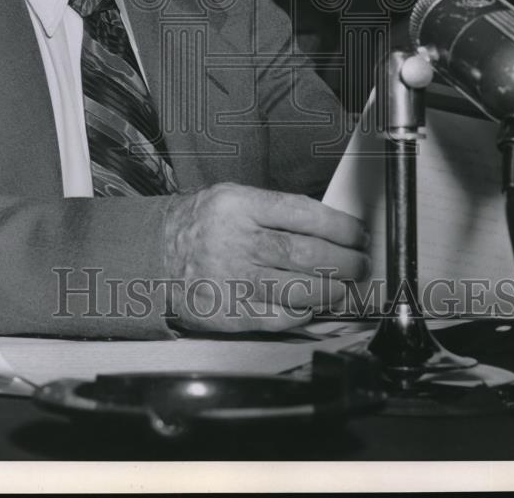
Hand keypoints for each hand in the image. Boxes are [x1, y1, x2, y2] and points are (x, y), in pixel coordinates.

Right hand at [162, 182, 369, 332]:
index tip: (358, 235)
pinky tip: (313, 305)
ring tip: (343, 287)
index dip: (340, 226)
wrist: (154, 256)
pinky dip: (303, 313)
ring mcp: (232, 279)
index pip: (303, 213)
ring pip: (299, 290)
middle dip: (345, 261)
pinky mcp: (230, 312)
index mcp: (238, 205)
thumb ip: (274, 209)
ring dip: (332, 291)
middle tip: (359, 264)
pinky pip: (279, 317)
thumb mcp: (231, 197)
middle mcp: (235, 241)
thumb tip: (328, 227)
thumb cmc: (201, 224)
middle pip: (306, 254)